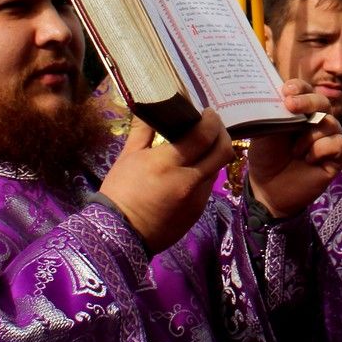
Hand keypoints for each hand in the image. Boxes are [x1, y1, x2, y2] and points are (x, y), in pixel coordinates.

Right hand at [99, 110, 234, 253]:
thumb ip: (144, 130)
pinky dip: (204, 173)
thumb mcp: (128, 157)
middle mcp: (188, 181)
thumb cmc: (120, 192)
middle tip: (213, 126)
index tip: (208, 112)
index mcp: (167, 164)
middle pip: (223, 151)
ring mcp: (196, 199)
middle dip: (223, 134)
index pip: (203, 136)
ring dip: (214, 154)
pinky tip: (191, 169)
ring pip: (217, 169)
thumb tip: (153, 106)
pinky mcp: (197, 212)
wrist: (118, 235)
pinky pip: (208, 186)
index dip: (211, 120)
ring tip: (202, 146)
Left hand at [248, 79, 341, 218]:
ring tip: (294, 151)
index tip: (287, 90)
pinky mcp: (336, 158)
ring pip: (331, 123)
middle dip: (308, 101)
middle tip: (290, 105)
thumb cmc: (265, 157)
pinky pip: (338, 143)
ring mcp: (327, 139)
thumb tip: (283, 96)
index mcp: (299, 111)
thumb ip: (275, 113)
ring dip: (310, 135)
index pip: (306, 90)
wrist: (267, 189)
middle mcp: (316, 121)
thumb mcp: (265, 131)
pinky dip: (322, 149)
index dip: (300, 87)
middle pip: (323, 102)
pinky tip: (308, 160)